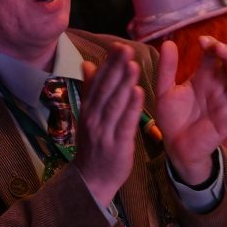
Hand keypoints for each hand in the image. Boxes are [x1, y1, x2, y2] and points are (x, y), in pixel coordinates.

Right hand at [73, 43, 143, 206]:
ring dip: (123, 83)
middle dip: (116, 68)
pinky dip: (131, 107)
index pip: (98, 81)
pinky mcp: (117, 145)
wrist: (91, 181)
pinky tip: (138, 92)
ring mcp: (104, 132)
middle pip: (106, 89)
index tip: (118, 45)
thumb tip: (88, 63)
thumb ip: (91, 90)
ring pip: (114, 104)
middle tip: (126, 48)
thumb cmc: (94, 146)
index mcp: (88, 109)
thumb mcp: (89, 116)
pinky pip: (124, 123)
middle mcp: (94, 118)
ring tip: (133, 64)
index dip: (108, 63)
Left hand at [156, 37, 226, 184]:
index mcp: (204, 78)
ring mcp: (225, 105)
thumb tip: (168, 42)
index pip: (214, 56)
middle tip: (218, 49)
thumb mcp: (165, 91)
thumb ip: (166, 69)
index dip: (212, 46)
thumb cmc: (172, 117)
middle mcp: (218, 88)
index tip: (202, 41)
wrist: (174, 146)